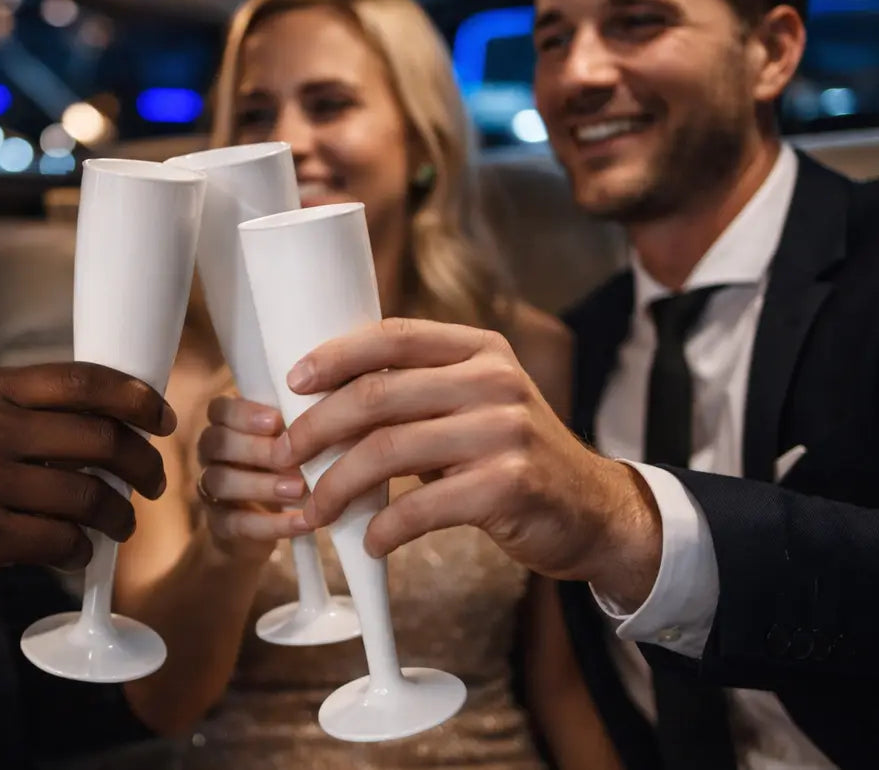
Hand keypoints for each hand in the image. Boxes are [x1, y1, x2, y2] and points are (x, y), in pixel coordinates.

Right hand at [0, 362, 175, 644]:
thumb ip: (21, 414)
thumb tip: (109, 421)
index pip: (81, 381)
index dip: (134, 397)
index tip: (162, 418)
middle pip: (99, 437)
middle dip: (142, 464)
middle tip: (152, 483)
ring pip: (88, 495)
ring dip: (117, 517)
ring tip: (118, 527)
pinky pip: (61, 541)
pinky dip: (80, 551)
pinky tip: (75, 553)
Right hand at [196, 395, 309, 559]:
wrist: (271, 523)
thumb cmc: (286, 467)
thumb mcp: (291, 443)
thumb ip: (297, 426)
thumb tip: (325, 411)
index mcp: (225, 426)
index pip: (218, 408)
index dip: (243, 413)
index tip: (277, 421)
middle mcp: (210, 455)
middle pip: (215, 442)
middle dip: (255, 449)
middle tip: (292, 456)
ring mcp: (210, 491)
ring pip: (220, 482)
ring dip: (262, 485)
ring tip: (299, 489)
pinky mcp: (220, 525)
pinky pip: (237, 524)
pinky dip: (273, 524)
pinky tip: (304, 522)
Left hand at [270, 318, 661, 603]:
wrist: (593, 511)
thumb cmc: (511, 456)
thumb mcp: (476, 404)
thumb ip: (418, 392)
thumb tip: (322, 399)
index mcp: (480, 350)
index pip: (392, 336)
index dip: (334, 356)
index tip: (291, 383)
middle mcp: (494, 381)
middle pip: (378, 395)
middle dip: (317, 429)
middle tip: (285, 457)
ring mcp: (505, 431)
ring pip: (389, 450)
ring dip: (338, 485)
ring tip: (316, 510)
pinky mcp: (509, 485)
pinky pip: (422, 506)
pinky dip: (385, 528)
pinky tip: (371, 542)